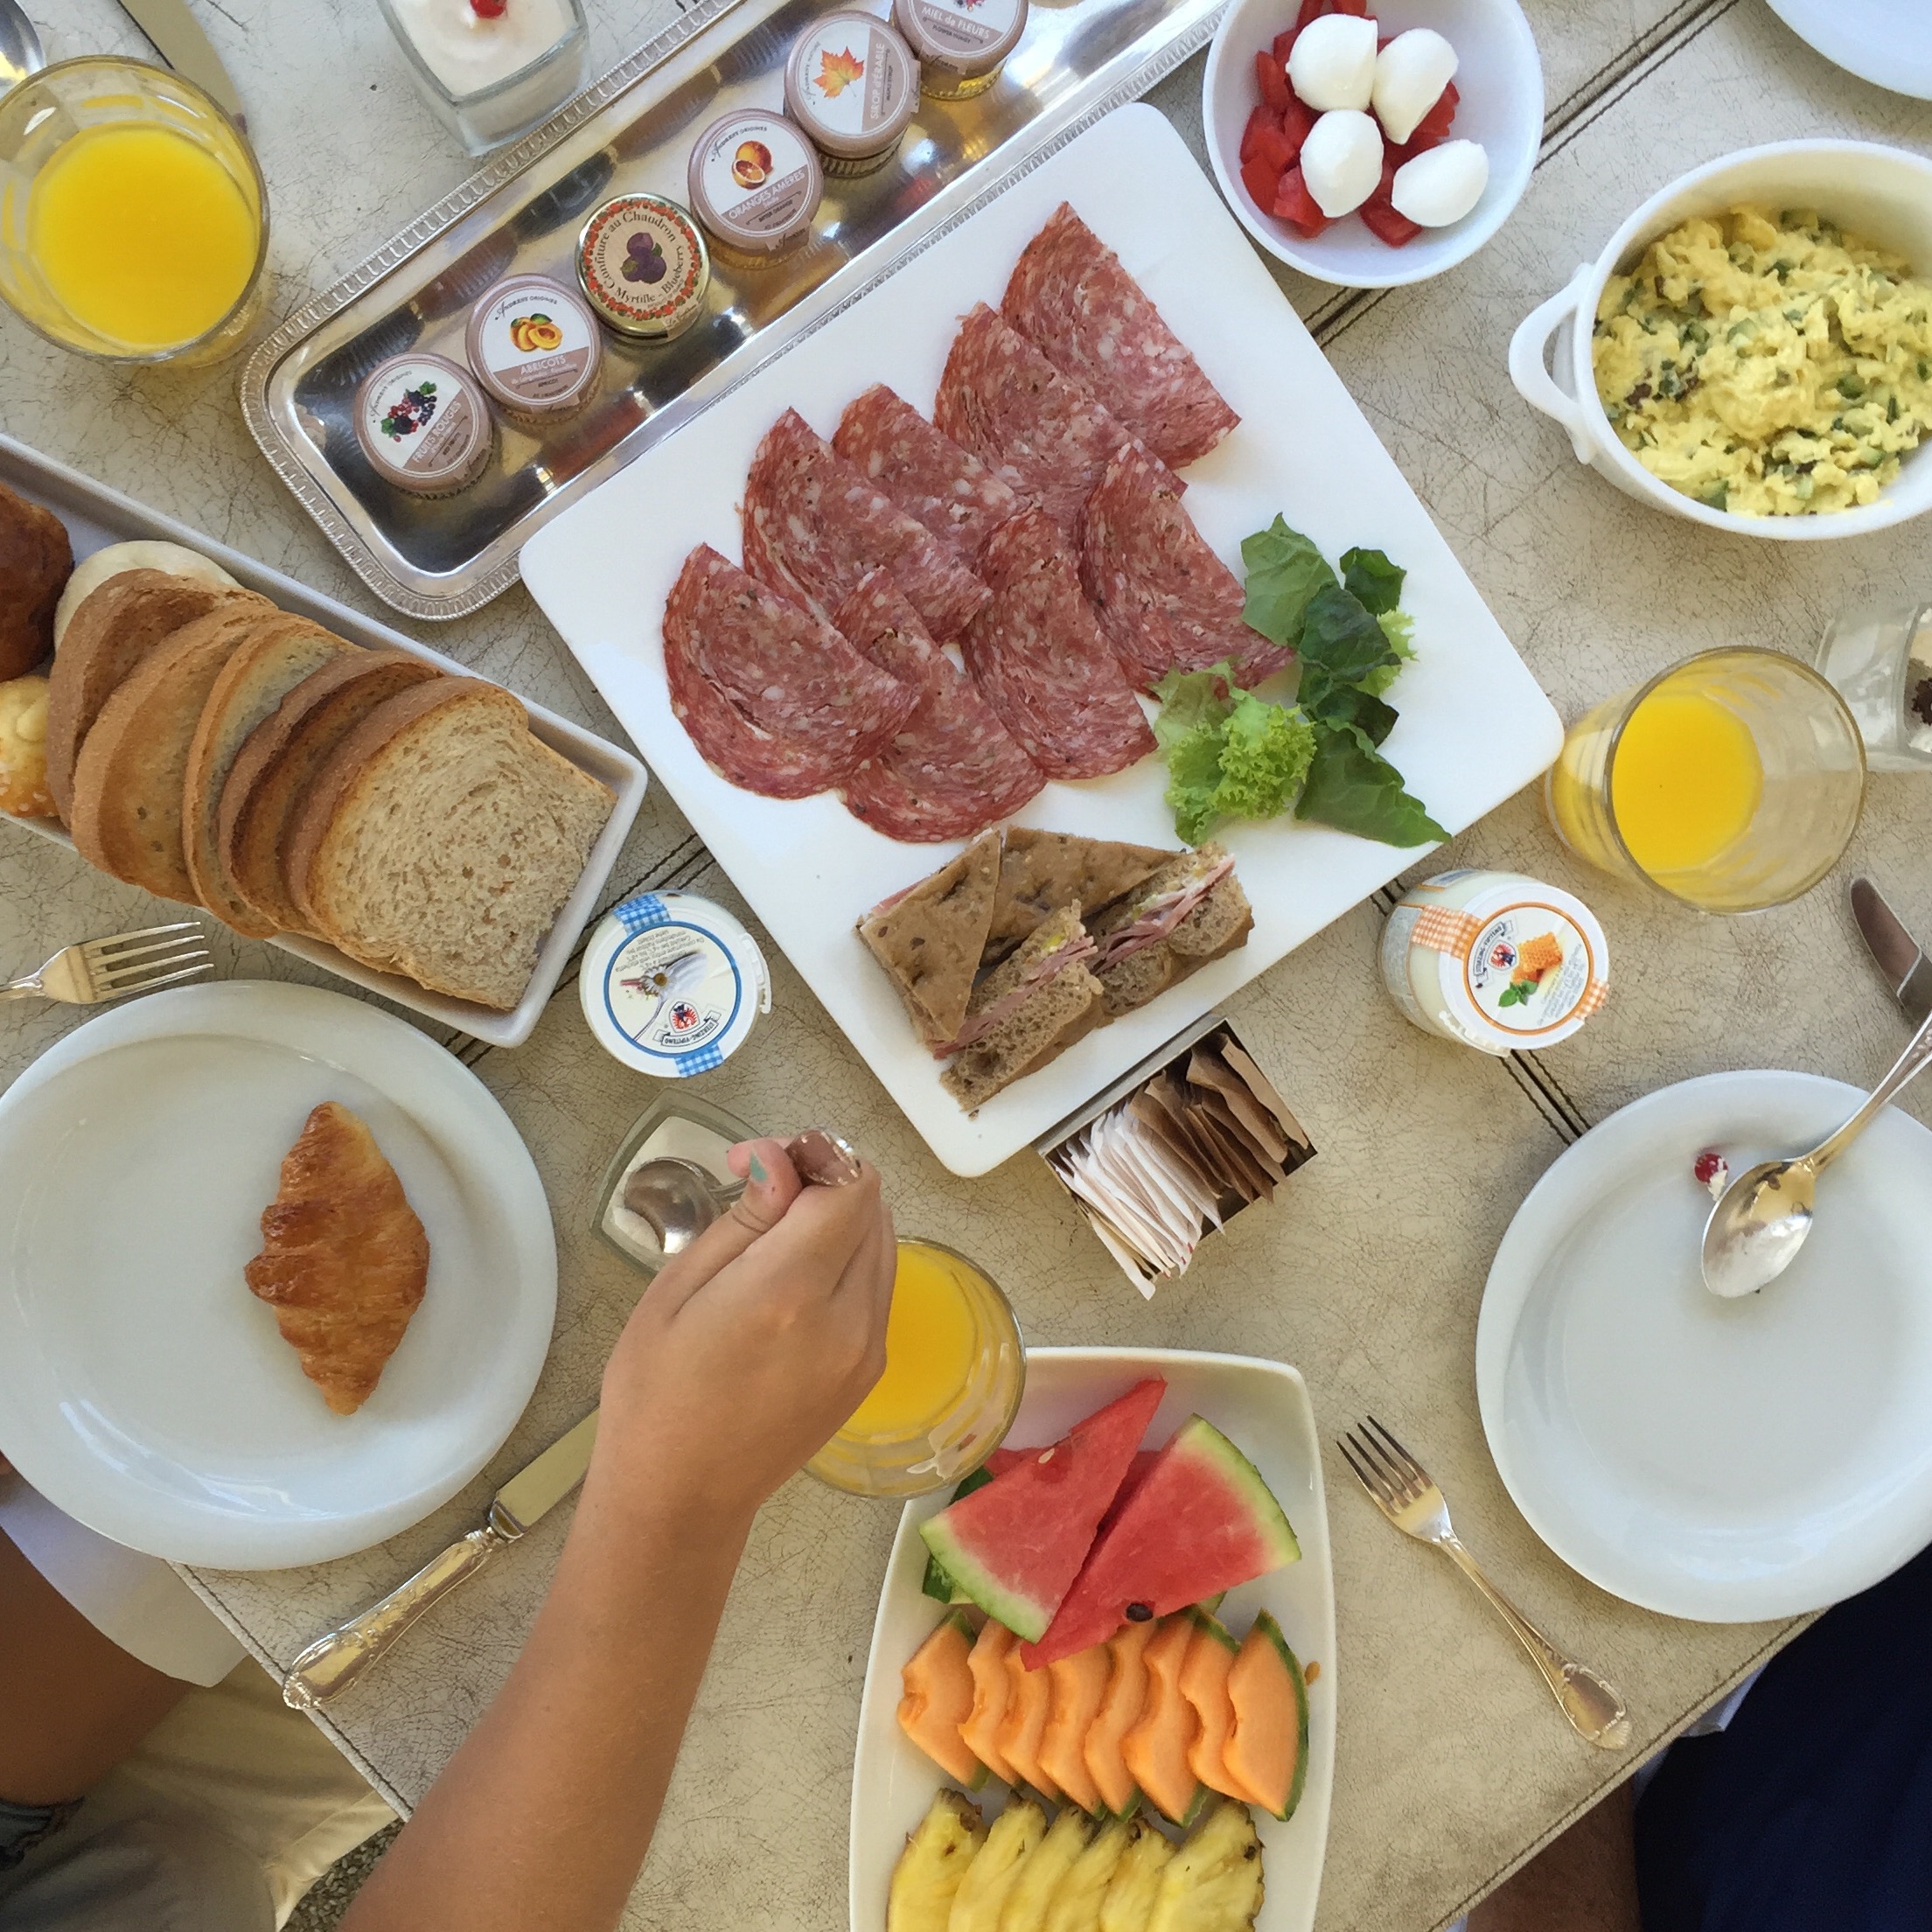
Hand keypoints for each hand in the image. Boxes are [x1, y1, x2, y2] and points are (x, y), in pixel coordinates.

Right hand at [590, 1138, 894, 1528]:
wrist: (681, 1495)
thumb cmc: (656, 1392)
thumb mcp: (678, 1289)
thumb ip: (745, 1217)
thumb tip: (783, 1157)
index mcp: (790, 1292)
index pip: (848, 1185)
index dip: (811, 1155)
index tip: (758, 1164)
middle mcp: (847, 1318)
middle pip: (873, 1206)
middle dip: (825, 1181)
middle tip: (763, 1192)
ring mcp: (868, 1349)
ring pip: (882, 1243)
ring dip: (841, 1219)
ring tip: (776, 1236)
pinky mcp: (871, 1370)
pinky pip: (878, 1287)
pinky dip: (849, 1262)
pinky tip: (796, 1279)